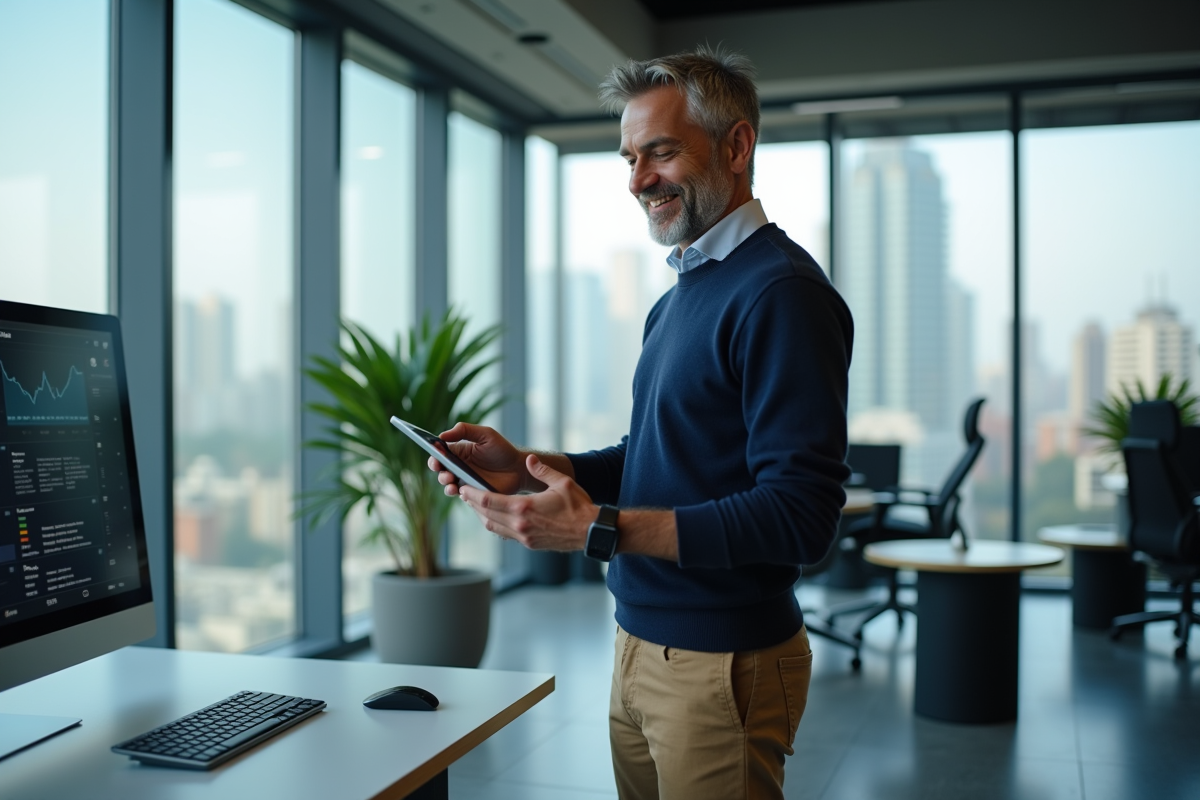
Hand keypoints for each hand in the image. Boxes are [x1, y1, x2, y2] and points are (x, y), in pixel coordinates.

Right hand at [427, 422, 527, 495]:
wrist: (519, 469)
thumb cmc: (502, 449)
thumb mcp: (485, 434)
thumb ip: (464, 430)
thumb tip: (442, 435)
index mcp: (459, 451)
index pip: (440, 453)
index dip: (434, 455)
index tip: (435, 456)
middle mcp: (458, 466)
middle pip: (440, 469)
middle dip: (438, 470)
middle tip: (445, 471)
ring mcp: (464, 480)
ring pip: (447, 483)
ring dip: (445, 483)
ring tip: (451, 481)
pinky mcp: (472, 493)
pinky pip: (459, 494)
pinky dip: (456, 493)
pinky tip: (460, 490)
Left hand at [459, 454, 596, 550]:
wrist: (591, 532)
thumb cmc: (579, 506)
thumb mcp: (562, 483)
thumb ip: (542, 470)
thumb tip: (530, 460)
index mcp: (524, 508)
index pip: (488, 501)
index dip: (473, 494)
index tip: (463, 488)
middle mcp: (520, 525)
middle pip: (486, 515)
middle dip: (473, 504)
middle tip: (464, 494)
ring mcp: (524, 537)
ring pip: (493, 527)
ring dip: (482, 516)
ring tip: (476, 505)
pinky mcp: (530, 544)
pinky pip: (505, 534)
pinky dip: (496, 525)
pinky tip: (495, 517)